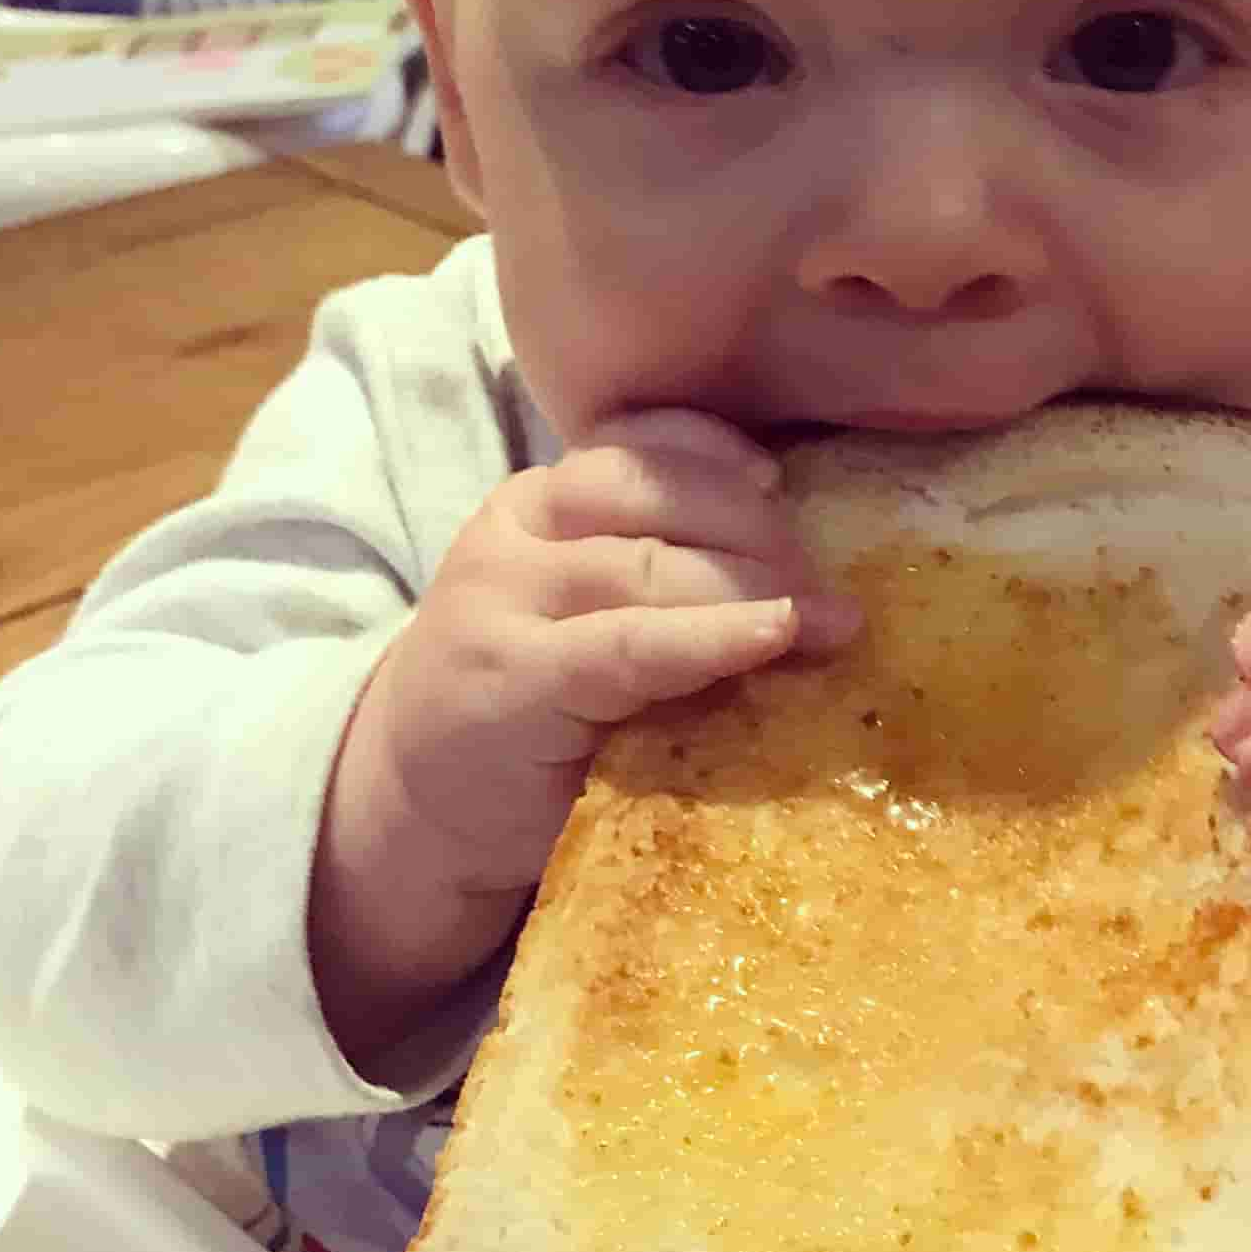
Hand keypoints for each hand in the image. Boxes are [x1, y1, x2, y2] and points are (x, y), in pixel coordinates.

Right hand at [350, 409, 859, 897]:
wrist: (419, 808)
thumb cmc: (534, 710)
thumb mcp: (590, 617)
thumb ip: (666, 578)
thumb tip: (809, 571)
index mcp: (538, 500)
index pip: (636, 444)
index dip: (717, 455)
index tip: (781, 478)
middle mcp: (515, 530)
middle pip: (657, 500)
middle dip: (759, 534)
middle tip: (831, 585)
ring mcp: (506, 600)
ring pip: (652, 566)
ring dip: (753, 588)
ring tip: (826, 620)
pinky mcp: (514, 679)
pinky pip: (630, 645)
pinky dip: (711, 636)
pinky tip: (771, 633)